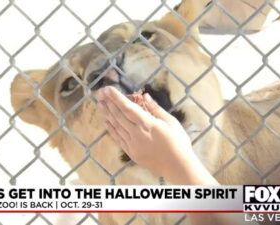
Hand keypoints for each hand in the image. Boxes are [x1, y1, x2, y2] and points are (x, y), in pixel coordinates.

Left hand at [97, 86, 216, 184]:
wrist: (178, 167)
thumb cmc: (179, 143)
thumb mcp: (172, 122)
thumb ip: (156, 109)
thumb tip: (145, 96)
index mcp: (148, 124)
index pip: (128, 108)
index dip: (117, 98)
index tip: (108, 89)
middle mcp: (137, 134)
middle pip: (119, 116)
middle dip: (109, 103)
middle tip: (100, 93)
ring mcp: (133, 145)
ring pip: (117, 126)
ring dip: (107, 114)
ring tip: (100, 104)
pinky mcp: (132, 153)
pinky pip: (118, 138)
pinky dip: (111, 129)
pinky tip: (106, 122)